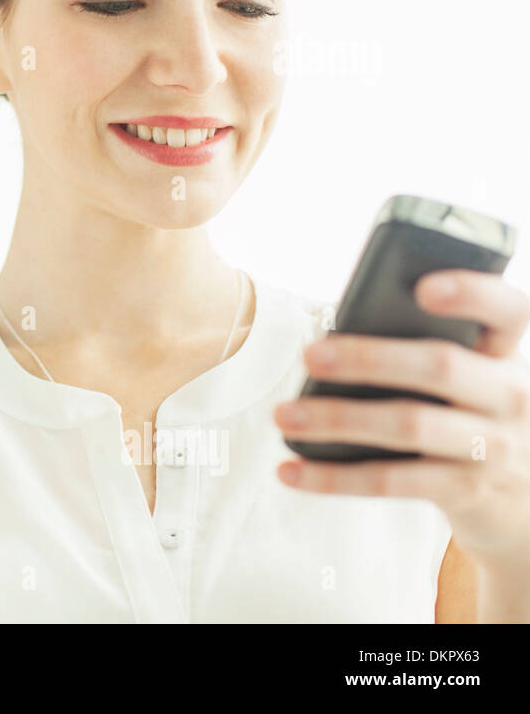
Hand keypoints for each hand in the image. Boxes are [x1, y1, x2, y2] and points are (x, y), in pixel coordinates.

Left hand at [272, 269, 529, 580]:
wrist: (518, 502)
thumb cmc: (469, 415)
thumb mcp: (470, 378)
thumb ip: (425, 351)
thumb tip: (333, 340)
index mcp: (505, 352)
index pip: (507, 310)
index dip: (472, 293)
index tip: (422, 287)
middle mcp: (511, 395)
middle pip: (441, 366)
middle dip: (369, 358)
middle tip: (309, 355)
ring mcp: (493, 447)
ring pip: (409, 425)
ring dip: (337, 419)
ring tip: (283, 414)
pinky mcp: (467, 490)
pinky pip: (391, 481)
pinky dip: (333, 477)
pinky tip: (289, 471)